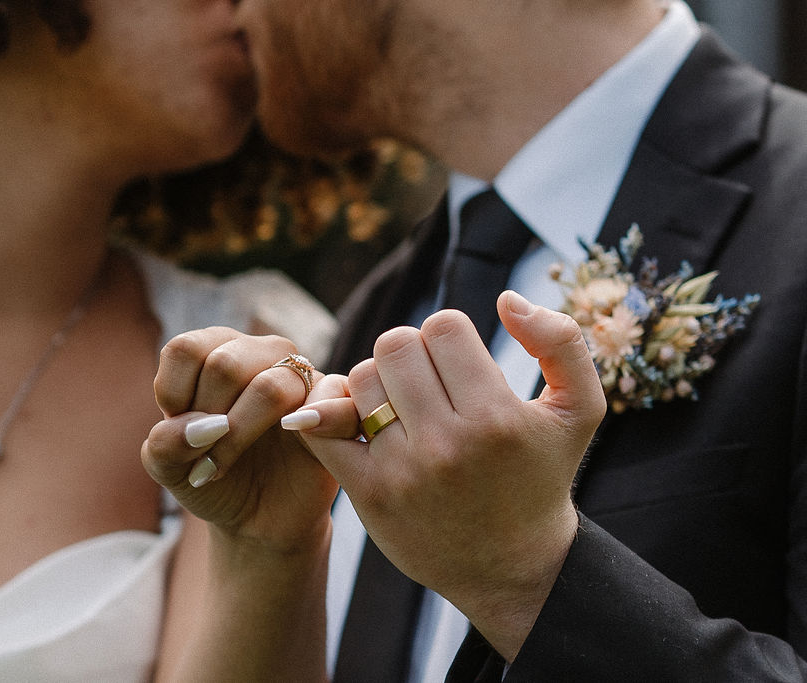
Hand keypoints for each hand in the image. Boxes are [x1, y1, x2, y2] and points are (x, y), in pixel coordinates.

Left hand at [142, 327, 337, 552]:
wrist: (257, 520)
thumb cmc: (211, 478)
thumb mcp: (169, 468)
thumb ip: (166, 443)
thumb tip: (200, 427)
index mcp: (215, 350)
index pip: (187, 349)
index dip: (175, 397)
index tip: (178, 432)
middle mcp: (259, 352)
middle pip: (224, 365)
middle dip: (207, 423)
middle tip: (203, 458)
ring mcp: (300, 375)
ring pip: (271, 387)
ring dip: (239, 437)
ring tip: (223, 466)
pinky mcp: (337, 403)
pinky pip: (331, 396)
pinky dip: (305, 430)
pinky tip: (290, 451)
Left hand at [284, 292, 605, 658]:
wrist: (512, 567)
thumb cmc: (543, 478)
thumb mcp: (579, 411)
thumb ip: (562, 342)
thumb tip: (509, 298)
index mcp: (498, 417)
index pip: (443, 327)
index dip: (451, 337)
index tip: (461, 366)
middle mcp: (448, 443)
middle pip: (396, 344)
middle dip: (412, 354)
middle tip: (428, 382)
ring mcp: (402, 470)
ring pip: (361, 378)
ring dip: (379, 383)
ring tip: (403, 406)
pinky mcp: (368, 493)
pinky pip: (323, 426)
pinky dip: (331, 413)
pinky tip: (359, 421)